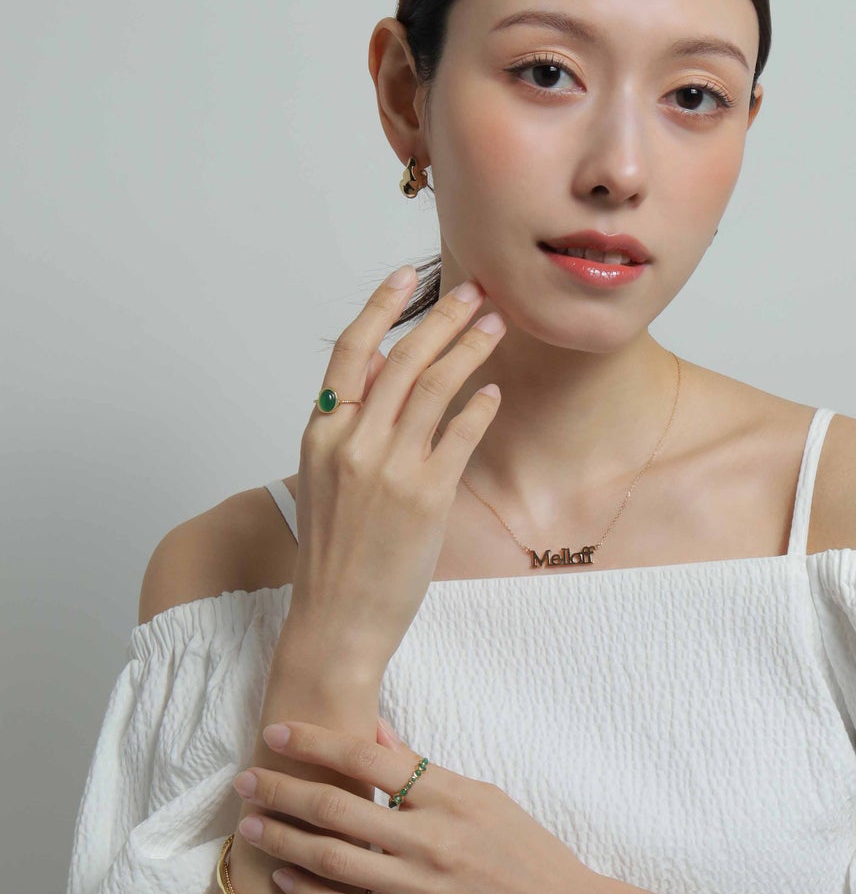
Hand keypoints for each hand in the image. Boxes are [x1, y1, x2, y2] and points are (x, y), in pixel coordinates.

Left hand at [232, 717, 620, 893]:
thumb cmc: (526, 851)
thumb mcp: (483, 796)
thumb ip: (425, 768)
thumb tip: (377, 732)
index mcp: (451, 795)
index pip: (371, 756)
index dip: (318, 742)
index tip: (279, 731)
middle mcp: (432, 839)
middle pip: (340, 805)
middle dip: (284, 789)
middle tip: (247, 779)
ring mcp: (421, 889)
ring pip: (333, 858)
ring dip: (285, 839)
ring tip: (252, 824)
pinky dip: (312, 891)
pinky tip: (288, 876)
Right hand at [291, 267, 505, 674]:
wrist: (335, 619)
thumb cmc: (332, 552)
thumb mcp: (323, 478)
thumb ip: (347, 426)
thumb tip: (375, 376)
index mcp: (320, 433)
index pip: (349, 352)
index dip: (379, 307)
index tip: (404, 275)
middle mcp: (351, 442)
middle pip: (401, 358)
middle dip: (443, 317)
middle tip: (476, 291)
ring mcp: (388, 467)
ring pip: (433, 386)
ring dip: (470, 348)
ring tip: (496, 325)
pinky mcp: (425, 495)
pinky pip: (458, 434)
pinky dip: (479, 407)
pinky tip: (495, 391)